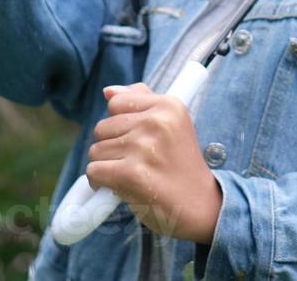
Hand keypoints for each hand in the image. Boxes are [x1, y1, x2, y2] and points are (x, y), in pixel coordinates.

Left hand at [86, 82, 223, 243]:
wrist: (202, 206)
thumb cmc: (181, 166)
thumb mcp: (172, 125)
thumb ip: (141, 102)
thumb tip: (108, 90)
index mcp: (168, 105)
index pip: (116, 102)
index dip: (118, 123)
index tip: (134, 139)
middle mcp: (156, 121)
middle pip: (102, 127)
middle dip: (111, 147)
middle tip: (135, 162)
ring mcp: (143, 147)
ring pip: (96, 150)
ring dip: (106, 166)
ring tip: (130, 175)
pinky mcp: (131, 173)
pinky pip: (94, 171)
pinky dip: (99, 182)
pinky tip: (117, 187)